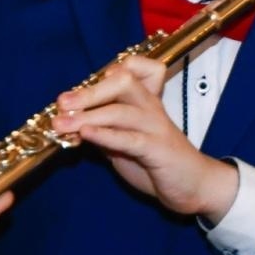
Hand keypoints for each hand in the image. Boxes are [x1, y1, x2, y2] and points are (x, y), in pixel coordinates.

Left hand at [52, 56, 237, 223]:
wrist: (192, 185)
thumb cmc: (156, 162)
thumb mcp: (124, 142)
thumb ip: (103, 129)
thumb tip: (69, 121)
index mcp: (146, 101)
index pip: (135, 68)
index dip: (108, 71)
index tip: (81, 86)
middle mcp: (151, 108)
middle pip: (123, 83)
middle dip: (89, 91)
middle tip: (62, 103)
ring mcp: (156, 127)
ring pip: (121, 111)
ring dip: (87, 116)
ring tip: (62, 124)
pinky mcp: (158, 150)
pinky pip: (130, 138)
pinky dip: (105, 135)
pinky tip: (85, 135)